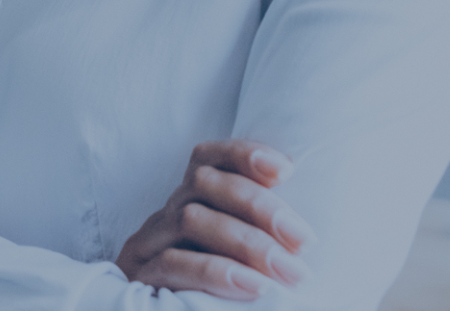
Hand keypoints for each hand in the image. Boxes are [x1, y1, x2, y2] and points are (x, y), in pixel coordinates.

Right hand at [115, 141, 313, 300]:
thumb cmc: (224, 299)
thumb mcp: (244, 262)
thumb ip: (266, 241)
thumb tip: (309, 237)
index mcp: (190, 205)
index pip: (207, 158)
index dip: (243, 154)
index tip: (286, 170)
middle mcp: (166, 217)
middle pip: (203, 183)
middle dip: (259, 206)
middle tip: (304, 241)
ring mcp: (147, 246)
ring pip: (189, 219)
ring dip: (247, 242)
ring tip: (288, 271)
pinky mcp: (140, 277)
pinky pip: (173, 264)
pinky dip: (218, 272)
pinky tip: (254, 287)